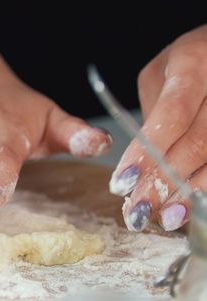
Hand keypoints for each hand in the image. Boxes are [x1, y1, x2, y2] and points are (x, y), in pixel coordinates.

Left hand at [110, 24, 206, 231]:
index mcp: (194, 64)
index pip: (172, 114)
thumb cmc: (190, 62)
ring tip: (167, 218)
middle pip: (198, 142)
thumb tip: (140, 166)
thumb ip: (152, 115)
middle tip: (139, 212)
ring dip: (192, 193)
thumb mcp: (160, 74)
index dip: (148, 153)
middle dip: (165, 182)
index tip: (122, 183)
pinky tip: (192, 207)